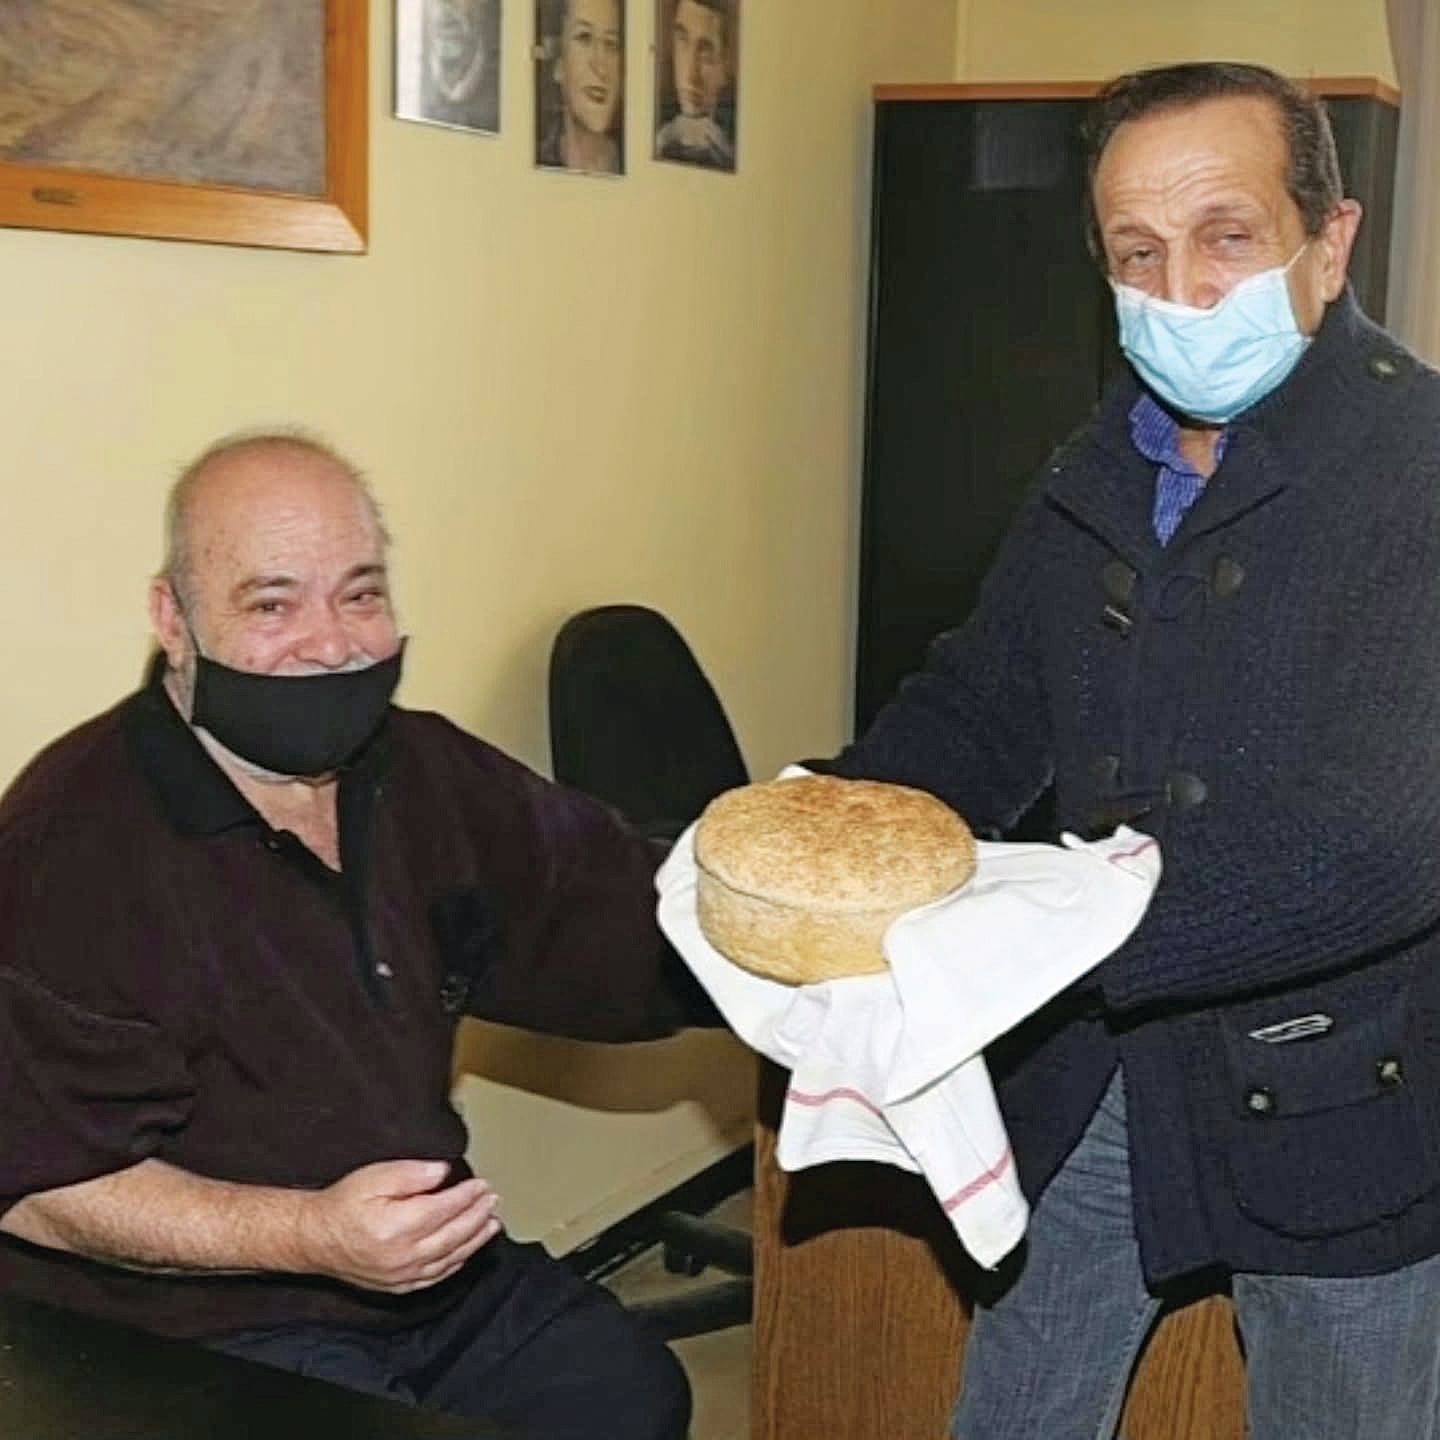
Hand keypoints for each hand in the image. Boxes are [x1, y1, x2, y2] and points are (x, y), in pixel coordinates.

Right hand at [295, 1159, 501, 1293]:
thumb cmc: (343, 1205)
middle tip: (492, 1200)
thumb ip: (413, 1173)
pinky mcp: (399, 1285)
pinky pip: (437, 1276)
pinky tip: (467, 1250)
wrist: (315, 1238)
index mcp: (398, 1226)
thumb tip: (444, 1171)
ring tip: (491, 1223)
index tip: (482, 1184)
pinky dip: (457, 1262)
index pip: (446, 1209)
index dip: (468, 1195)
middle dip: (478, 1215)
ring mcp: (402, 1275)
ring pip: (450, 1258)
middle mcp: (403, 1255)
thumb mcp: (375, 1176)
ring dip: (475, 1240)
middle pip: (454, 1235)